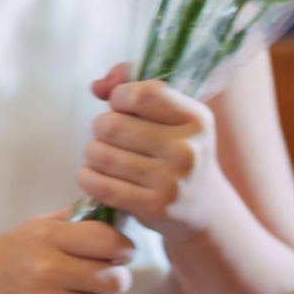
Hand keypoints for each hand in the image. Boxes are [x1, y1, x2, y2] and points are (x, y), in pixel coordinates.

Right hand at [0, 211, 132, 293]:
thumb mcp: (23, 233)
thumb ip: (63, 223)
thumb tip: (101, 214)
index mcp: (45, 238)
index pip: (108, 240)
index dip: (123, 249)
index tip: (119, 256)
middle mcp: (48, 269)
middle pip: (116, 279)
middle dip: (115, 282)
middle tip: (98, 284)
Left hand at [80, 65, 232, 241]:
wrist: (204, 208)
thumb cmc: (179, 151)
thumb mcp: (173, 114)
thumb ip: (133, 85)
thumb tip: (97, 87)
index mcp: (196, 119)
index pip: (141, 95)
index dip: (120, 98)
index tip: (122, 109)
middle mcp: (187, 150)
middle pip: (112, 125)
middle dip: (102, 128)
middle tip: (112, 138)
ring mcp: (171, 182)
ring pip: (100, 154)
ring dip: (93, 153)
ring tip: (105, 157)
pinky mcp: (153, 208)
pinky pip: (99, 185)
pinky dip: (88, 178)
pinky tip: (96, 176)